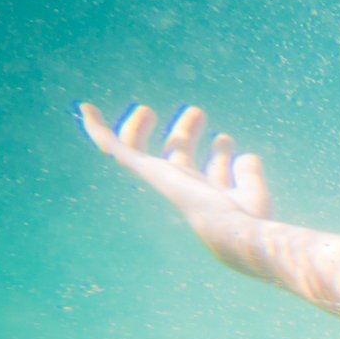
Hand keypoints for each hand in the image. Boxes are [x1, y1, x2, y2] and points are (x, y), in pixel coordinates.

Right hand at [75, 103, 273, 225]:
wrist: (233, 231)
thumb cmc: (248, 220)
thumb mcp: (253, 192)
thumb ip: (248, 174)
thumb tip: (246, 155)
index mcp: (214, 196)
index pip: (212, 173)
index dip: (218, 155)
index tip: (225, 138)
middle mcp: (187, 189)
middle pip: (181, 156)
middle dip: (188, 132)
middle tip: (198, 112)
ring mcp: (165, 180)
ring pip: (144, 149)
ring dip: (146, 126)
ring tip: (152, 107)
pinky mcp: (148, 171)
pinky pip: (117, 148)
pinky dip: (99, 130)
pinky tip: (86, 110)